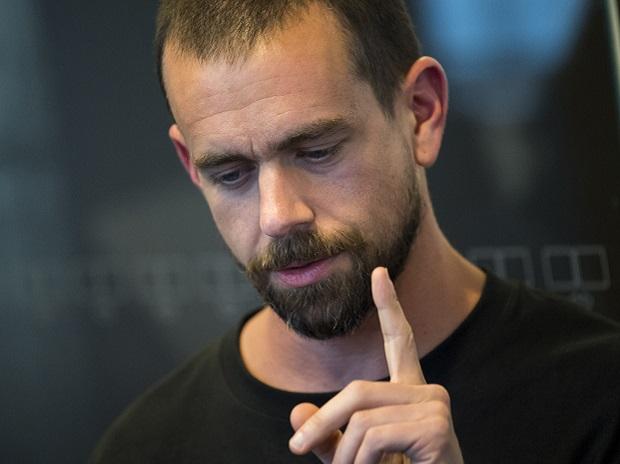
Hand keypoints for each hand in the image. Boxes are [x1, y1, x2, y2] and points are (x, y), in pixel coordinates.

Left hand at [289, 267, 462, 463]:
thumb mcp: (354, 460)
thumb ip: (327, 437)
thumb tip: (294, 413)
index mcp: (409, 393)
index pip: (398, 341)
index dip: (388, 307)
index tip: (379, 272)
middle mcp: (427, 392)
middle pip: (358, 389)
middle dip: (322, 423)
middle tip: (295, 450)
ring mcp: (436, 406)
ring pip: (361, 417)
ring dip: (345, 458)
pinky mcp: (438, 426)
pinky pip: (375, 434)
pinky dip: (361, 463)